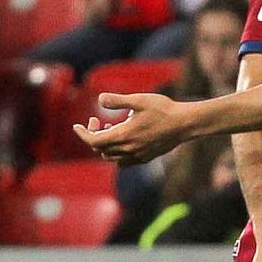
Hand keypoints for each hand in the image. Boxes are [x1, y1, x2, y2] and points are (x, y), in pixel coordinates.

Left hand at [72, 93, 191, 163]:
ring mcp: (137, 156)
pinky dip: (116, 153)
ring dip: (105, 144)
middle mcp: (128, 149)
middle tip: (98, 120)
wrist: (185, 124)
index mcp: (124, 135)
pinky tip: (123, 139)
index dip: (82, 134)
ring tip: (111, 127)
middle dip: (94, 135)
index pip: (94, 140)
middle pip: (100, 149)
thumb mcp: (139, 100)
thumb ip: (118, 101)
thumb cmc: (163, 109)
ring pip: (111, 157)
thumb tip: (100, 99)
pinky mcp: (145, 158)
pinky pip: (123, 161)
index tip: (76, 126)